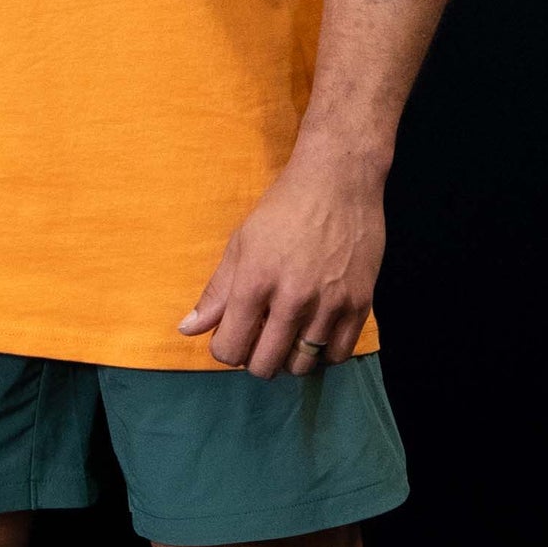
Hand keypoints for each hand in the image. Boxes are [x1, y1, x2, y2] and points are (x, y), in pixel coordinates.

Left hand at [178, 148, 385, 376]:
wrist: (339, 181)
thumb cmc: (284, 208)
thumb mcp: (241, 244)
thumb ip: (216, 292)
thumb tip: (187, 330)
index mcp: (254, 282)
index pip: (229, 349)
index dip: (225, 349)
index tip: (233, 336)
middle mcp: (292, 299)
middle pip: (264, 365)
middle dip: (255, 359)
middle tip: (260, 339)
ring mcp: (329, 304)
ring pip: (301, 365)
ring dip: (289, 358)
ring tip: (289, 335)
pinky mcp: (359, 304)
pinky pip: (338, 354)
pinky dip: (323, 353)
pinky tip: (316, 334)